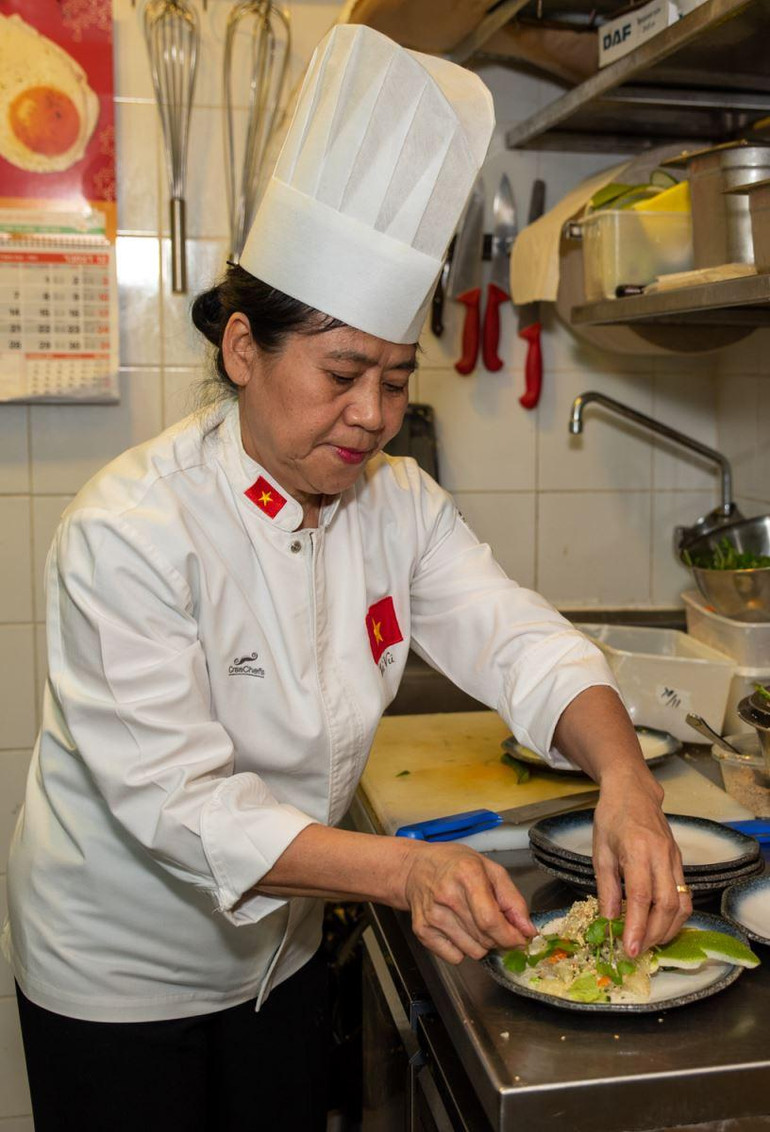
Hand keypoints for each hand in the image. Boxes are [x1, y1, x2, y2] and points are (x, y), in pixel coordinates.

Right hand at [400, 841, 535, 963]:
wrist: (416, 868)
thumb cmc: (455, 865)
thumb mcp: (490, 869)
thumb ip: (513, 900)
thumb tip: (527, 930)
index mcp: (467, 875)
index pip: (491, 921)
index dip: (510, 937)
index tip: (520, 939)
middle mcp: (447, 896)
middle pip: (484, 938)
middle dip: (499, 939)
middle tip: (496, 924)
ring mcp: (432, 915)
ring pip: (473, 952)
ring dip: (482, 944)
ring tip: (474, 922)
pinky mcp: (422, 931)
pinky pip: (455, 957)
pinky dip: (463, 949)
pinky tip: (458, 929)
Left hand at [592, 770, 691, 957]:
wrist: (634, 791)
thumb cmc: (611, 817)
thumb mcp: (600, 850)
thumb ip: (606, 886)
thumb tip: (609, 919)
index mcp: (637, 850)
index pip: (641, 896)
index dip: (636, 926)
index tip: (629, 948)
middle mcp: (661, 855)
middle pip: (667, 905)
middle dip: (653, 934)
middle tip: (637, 951)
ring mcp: (675, 858)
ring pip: (682, 903)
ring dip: (668, 929)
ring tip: (649, 943)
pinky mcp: (680, 861)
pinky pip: (685, 895)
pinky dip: (676, 916)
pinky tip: (661, 926)